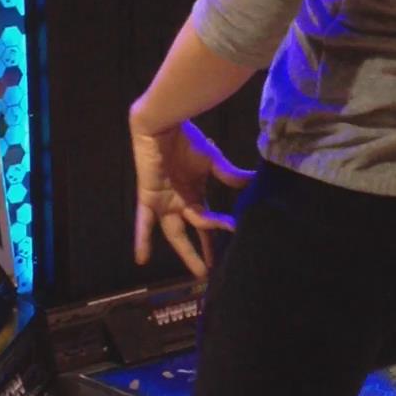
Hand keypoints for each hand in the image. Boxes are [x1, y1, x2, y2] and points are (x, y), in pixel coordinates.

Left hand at [129, 111, 252, 279]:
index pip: (207, 220)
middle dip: (201, 250)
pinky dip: (142, 239)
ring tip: (199, 270)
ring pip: (174, 233)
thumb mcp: (212, 161)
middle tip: (212, 270)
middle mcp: (179, 202)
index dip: (221, 229)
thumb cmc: (186, 140)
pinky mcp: (149, 198)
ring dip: (185, 251)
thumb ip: (229, 175)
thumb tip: (253, 181)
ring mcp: (164, 202)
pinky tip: (142, 260)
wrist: (163, 125)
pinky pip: (144, 222)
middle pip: (192, 232)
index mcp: (193, 195)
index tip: (235, 234)